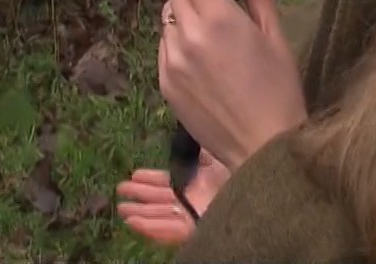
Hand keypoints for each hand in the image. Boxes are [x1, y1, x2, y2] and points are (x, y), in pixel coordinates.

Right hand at [115, 150, 229, 246]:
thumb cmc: (240, 163)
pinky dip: (150, 229)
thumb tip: (183, 142)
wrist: (254, 179)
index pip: (170, 182)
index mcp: (200, 181)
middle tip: (121, 192)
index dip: (151, 179)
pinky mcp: (198, 229)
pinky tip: (133, 223)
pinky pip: (170, 233)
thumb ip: (197, 152)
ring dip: (141, 214)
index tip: (133, 175)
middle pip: (163, 200)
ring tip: (122, 210)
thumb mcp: (214, 153)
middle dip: (141, 197)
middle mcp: (196, 198)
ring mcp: (196, 215)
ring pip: (162, 217)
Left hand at [157, 0, 307, 169]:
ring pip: (167, 16)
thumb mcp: (275, 34)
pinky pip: (165, 46)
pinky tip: (204, 60)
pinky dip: (179, 41)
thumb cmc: (280, 90)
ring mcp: (170, 60)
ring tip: (213, 33)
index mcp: (216, 18)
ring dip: (185, 13)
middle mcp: (185, 35)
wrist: (262, 148)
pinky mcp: (164, 82)